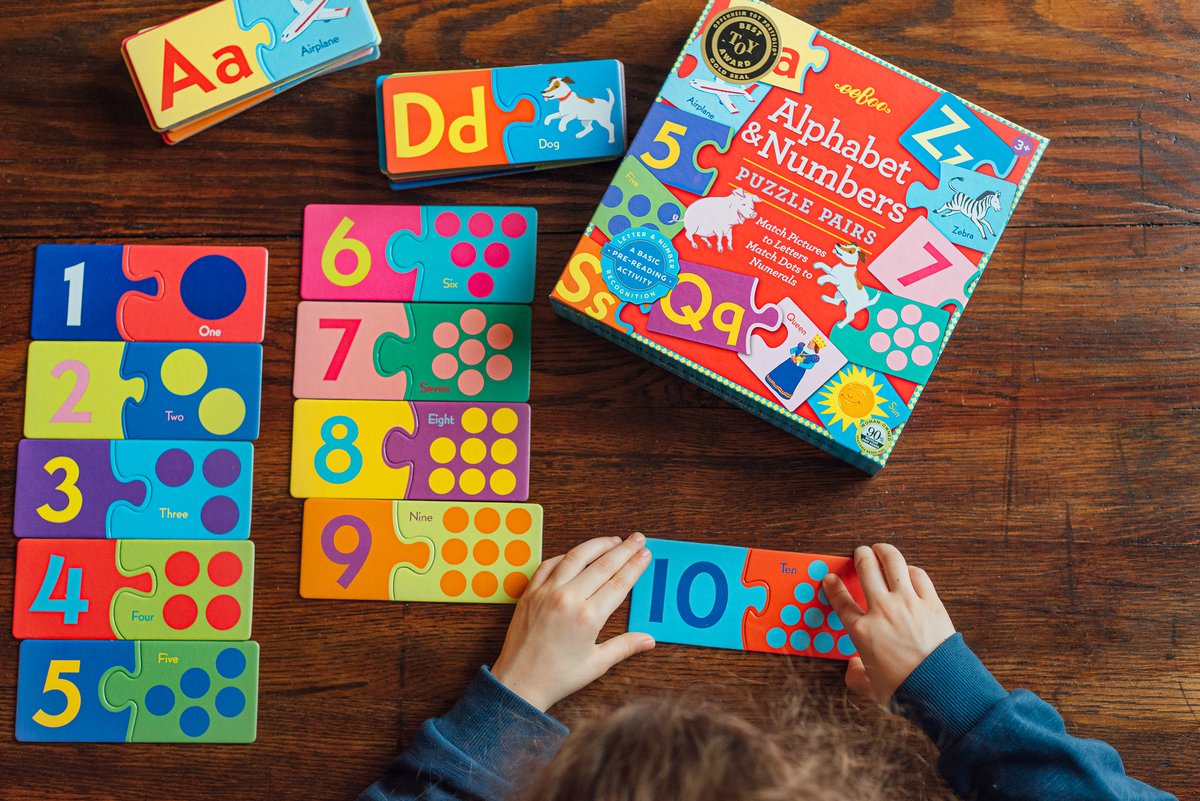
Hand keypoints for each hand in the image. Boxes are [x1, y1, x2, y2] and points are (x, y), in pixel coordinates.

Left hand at [491, 533, 654, 710]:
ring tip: (613, 540)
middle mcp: (568, 599)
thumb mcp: (596, 664)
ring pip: (576, 557)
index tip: (645, 553)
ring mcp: (547, 592)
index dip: (635, 566)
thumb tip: (649, 640)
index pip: (619, 583)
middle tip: (637, 538)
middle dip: (623, 549)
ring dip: (597, 545)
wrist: (518, 683)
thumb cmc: (557, 677)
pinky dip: (566, 555)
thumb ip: (624, 647)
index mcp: (588, 617)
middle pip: (603, 565)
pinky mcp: (530, 592)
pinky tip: (578, 553)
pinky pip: (550, 564)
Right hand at [822, 544, 955, 703]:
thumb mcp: (872, 688)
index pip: (841, 600)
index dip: (833, 586)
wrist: (941, 689)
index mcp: (862, 631)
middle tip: (859, 553)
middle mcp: (882, 610)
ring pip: (892, 563)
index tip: (831, 579)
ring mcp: (908, 603)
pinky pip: (919, 576)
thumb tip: (852, 669)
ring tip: (881, 548)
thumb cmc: (906, 690)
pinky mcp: (931, 603)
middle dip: (859, 556)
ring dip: (884, 551)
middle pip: (865, 569)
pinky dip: (910, 569)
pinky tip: (908, 570)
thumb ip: (856, 676)